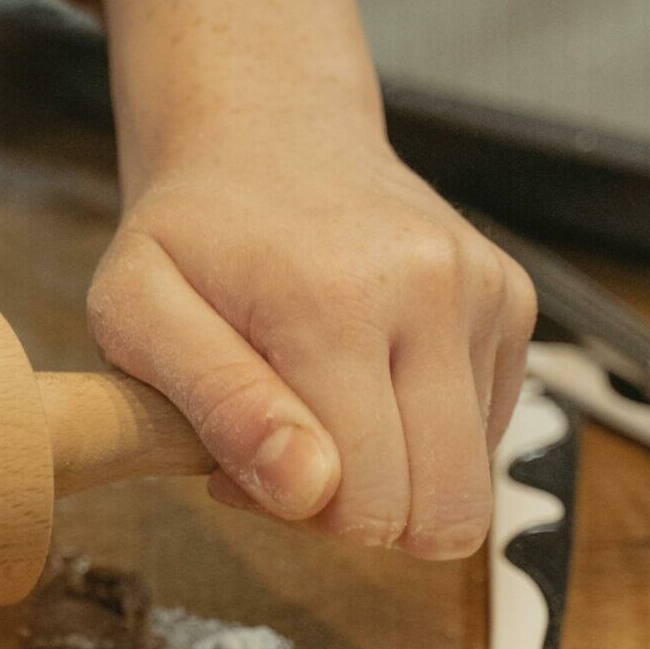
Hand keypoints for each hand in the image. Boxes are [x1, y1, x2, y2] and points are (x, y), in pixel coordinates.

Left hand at [88, 0, 535, 557]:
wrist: (265, 135)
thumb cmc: (187, 236)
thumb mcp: (137, 312)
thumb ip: (217, 404)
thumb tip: (311, 491)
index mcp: (333, 301)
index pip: (366, 504)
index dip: (294, 513)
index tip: (234, 460)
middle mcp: (433, 290)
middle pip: (440, 511)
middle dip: (352, 513)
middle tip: (277, 447)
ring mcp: (486, 293)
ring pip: (469, 485)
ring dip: (389, 477)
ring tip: (313, 406)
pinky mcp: (512, 300)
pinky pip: (483, 437)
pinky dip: (420, 435)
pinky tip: (356, 380)